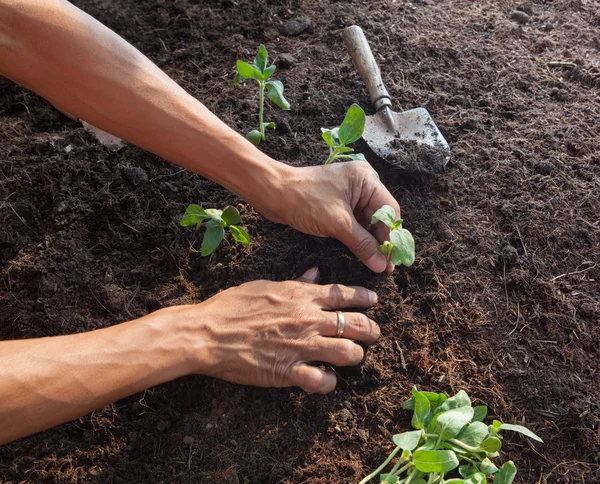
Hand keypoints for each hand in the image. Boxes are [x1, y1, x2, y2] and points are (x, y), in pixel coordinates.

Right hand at [168, 268, 379, 393]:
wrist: (208, 333)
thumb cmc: (232, 306)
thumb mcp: (265, 286)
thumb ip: (295, 282)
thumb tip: (314, 272)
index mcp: (301, 296)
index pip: (345, 295)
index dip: (365, 298)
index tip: (373, 301)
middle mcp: (308, 320)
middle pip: (358, 325)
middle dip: (371, 330)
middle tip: (371, 334)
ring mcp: (301, 347)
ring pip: (349, 353)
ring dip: (354, 356)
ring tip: (351, 357)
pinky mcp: (290, 372)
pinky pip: (324, 381)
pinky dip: (329, 382)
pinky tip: (325, 379)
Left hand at [258, 161, 400, 272]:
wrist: (272, 193)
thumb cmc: (304, 200)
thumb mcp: (338, 224)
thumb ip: (362, 244)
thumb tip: (382, 265)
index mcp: (366, 180)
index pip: (389, 211)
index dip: (391, 237)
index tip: (392, 260)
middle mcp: (361, 185)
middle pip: (380, 217)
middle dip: (381, 242)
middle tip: (385, 267)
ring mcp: (349, 196)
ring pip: (367, 223)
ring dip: (370, 243)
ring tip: (376, 265)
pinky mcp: (337, 206)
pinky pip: (354, 224)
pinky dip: (358, 239)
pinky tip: (363, 255)